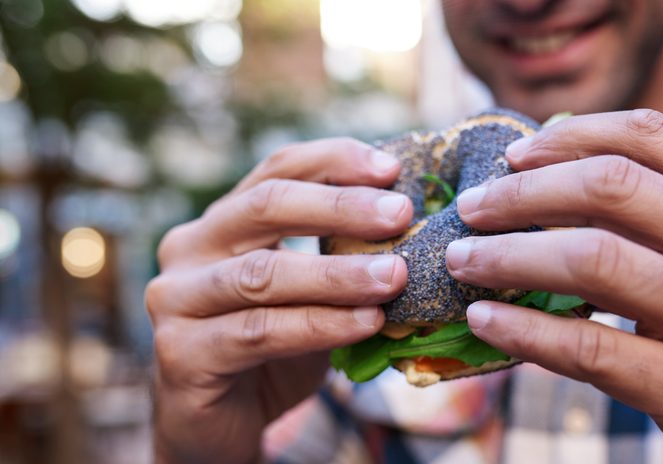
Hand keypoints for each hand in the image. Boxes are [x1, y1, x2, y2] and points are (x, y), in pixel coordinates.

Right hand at [145, 138, 410, 462]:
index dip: (334, 161)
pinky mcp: (181, 352)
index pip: (277, 169)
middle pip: (266, 206)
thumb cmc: (273, 349)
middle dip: (341, 206)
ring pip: (264, 274)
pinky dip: (320, 325)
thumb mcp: (310, 292)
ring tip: (395, 277)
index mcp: (222, 220)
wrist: (218, 425)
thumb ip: (338, 255)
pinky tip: (366, 324)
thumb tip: (412, 223)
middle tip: (399, 214)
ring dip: (338, 274)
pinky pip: (259, 332)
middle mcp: (190, 248)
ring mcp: (177, 299)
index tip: (391, 170)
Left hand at [446, 110, 662, 461]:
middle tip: (475, 208)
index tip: (519, 153)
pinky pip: (590, 349)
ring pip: (593, 260)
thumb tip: (563, 186)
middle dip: (524, 192)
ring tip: (464, 260)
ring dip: (510, 256)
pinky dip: (525, 331)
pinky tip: (487, 322)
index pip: (651, 137)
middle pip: (611, 186)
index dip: (570, 136)